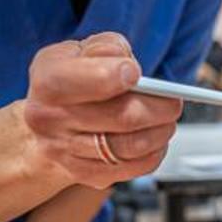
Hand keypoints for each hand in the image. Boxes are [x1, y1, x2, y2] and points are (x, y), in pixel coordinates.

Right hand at [22, 32, 182, 188]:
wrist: (48, 124)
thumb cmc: (72, 81)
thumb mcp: (81, 51)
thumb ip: (105, 48)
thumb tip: (126, 62)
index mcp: (48, 81)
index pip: (80, 81)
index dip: (113, 76)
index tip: (135, 73)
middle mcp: (50, 119)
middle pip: (121, 117)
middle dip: (159, 108)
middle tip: (173, 101)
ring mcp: (65, 151)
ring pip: (131, 146)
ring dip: (161, 131)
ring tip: (166, 119)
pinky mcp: (85, 173)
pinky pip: (133, 168)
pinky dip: (154, 153)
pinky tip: (154, 139)